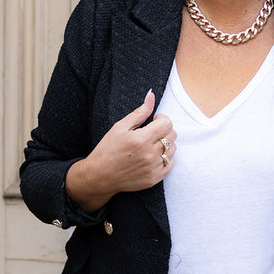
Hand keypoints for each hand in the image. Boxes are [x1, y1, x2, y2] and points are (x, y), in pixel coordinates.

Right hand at [65, 91, 175, 210]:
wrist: (100, 177)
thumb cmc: (107, 150)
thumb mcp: (120, 127)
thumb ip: (139, 112)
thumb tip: (152, 95)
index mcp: (141, 139)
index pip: (167, 123)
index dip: (161, 119)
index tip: (153, 121)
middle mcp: (150, 154)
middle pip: (172, 135)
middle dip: (164, 130)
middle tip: (151, 132)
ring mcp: (153, 168)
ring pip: (172, 150)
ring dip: (165, 144)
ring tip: (151, 145)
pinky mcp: (154, 178)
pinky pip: (170, 164)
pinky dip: (165, 159)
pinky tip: (153, 157)